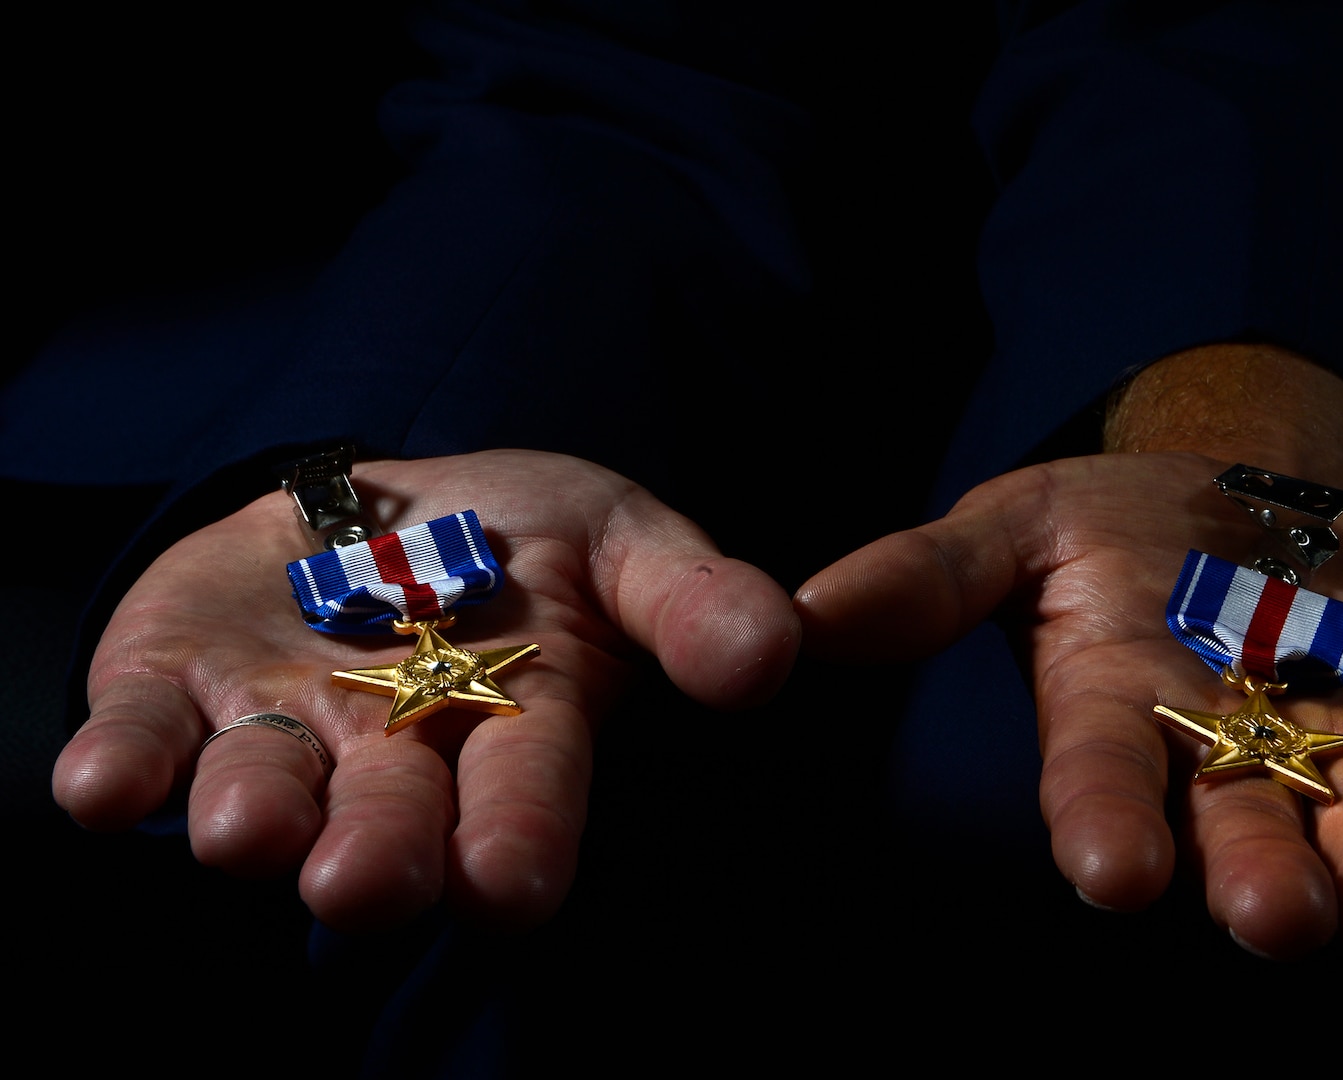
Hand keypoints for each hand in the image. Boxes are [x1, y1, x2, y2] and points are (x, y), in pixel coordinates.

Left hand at [52, 449, 799, 931]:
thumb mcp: (624, 538)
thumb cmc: (523, 537)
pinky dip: (120, 763)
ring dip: (249, 817)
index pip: (523, 795)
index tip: (510, 884)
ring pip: (265, 795)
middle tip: (366, 887)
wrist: (383, 503)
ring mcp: (280, 727)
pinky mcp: (173, 690)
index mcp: (515, 730)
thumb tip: (774, 657)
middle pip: (386, 821)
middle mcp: (393, 756)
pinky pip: (142, 737)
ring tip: (248, 831)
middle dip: (377, 856)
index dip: (517, 836)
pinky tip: (99, 784)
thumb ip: (695, 599)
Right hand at [796, 403, 1342, 963]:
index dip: (1107, 826)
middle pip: (1238, 833)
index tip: (1112, 877)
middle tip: (1271, 922)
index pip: (1102, 780)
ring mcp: (1332, 751)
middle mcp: (1221, 759)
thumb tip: (802, 616)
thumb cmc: (1112, 526)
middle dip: (1257, 882)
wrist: (1250, 497)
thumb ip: (925, 577)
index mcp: (1114, 711)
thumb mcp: (1014, 525)